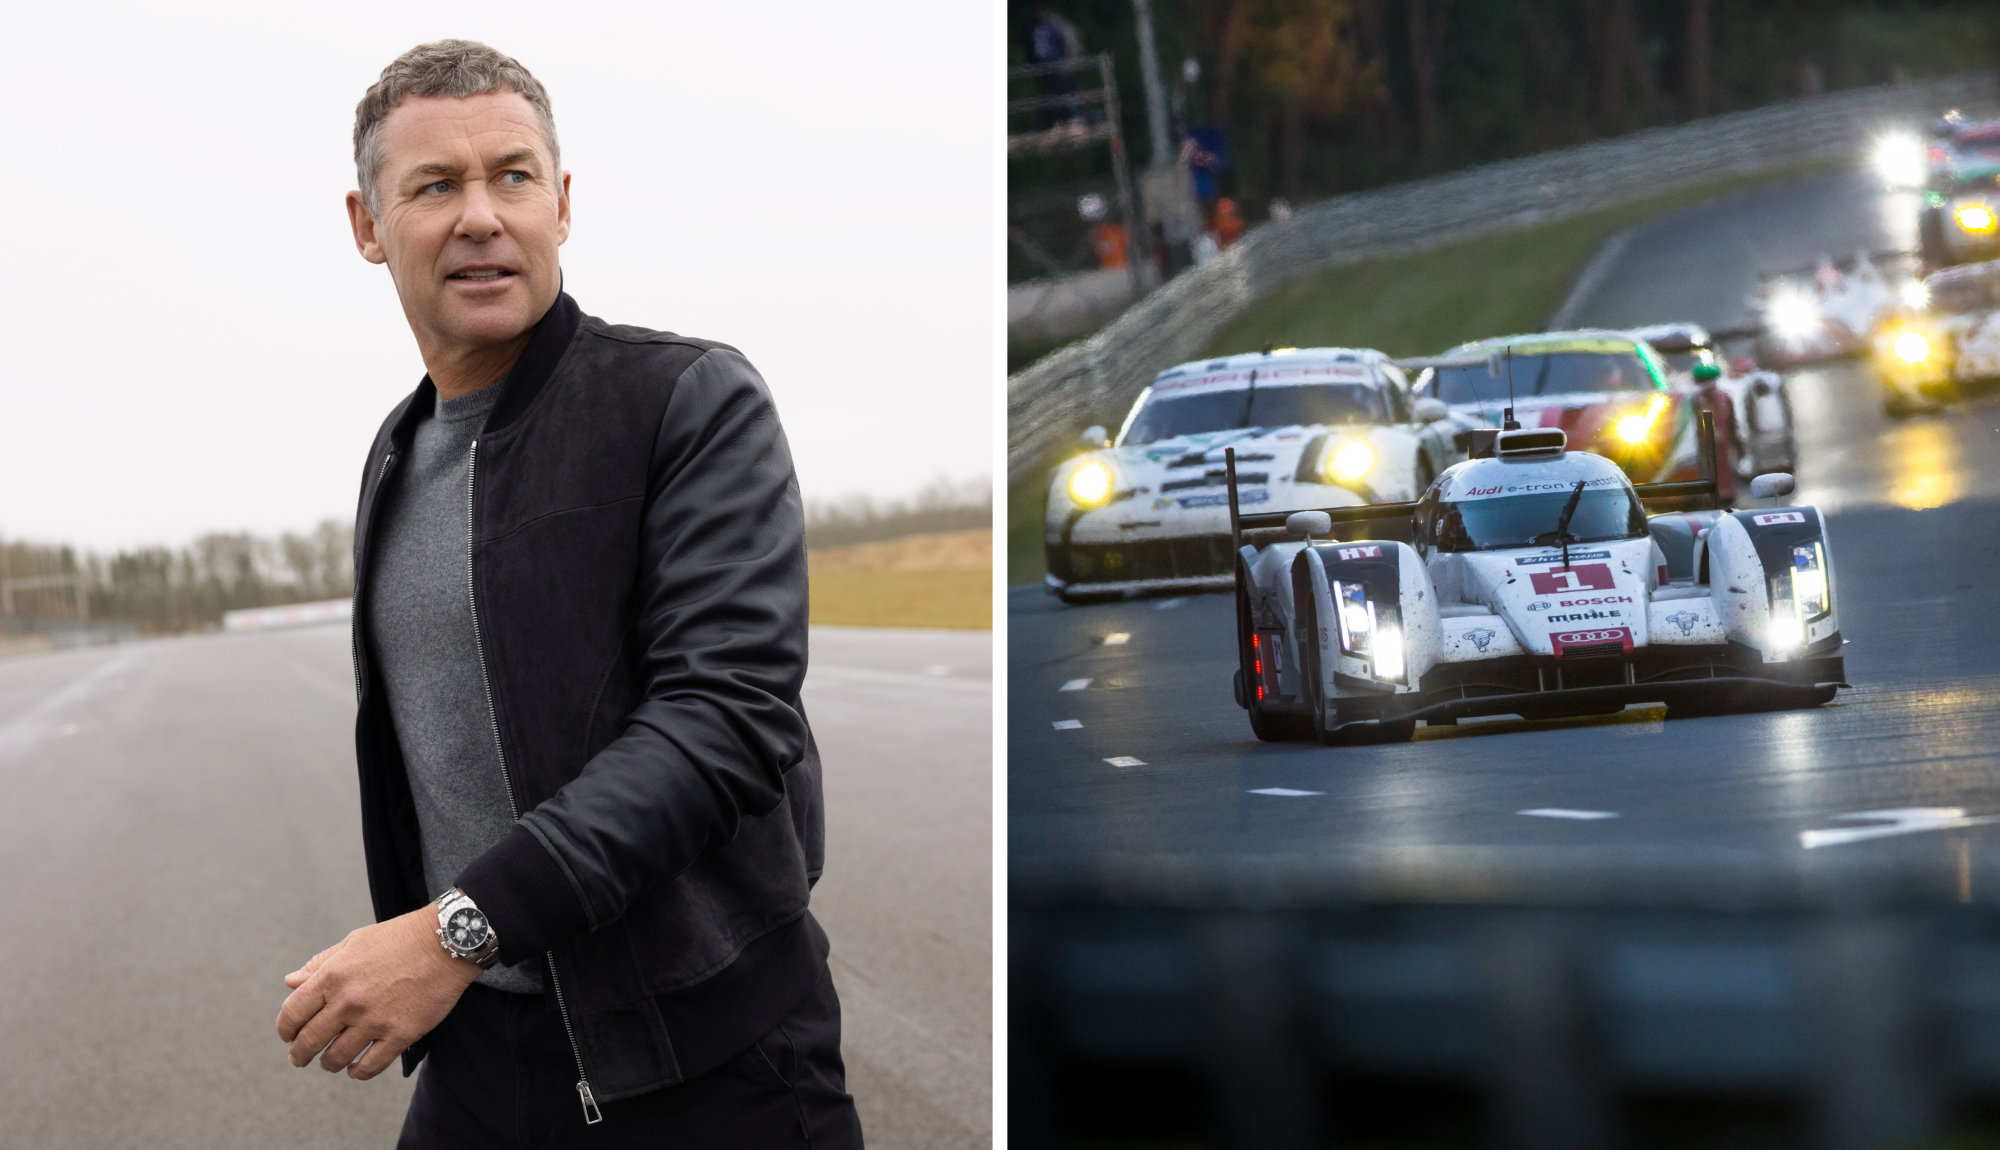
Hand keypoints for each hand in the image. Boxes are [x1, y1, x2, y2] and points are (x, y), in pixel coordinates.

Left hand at [275, 904, 482, 1079]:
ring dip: (329, 1064)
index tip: (288, 1035)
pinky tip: (356, 1069)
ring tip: (330, 1062)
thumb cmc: (398, 938)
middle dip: (299, 1055)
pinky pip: (371, 1066)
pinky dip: (358, 1072)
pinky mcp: (401, 1034)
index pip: (292, 1014)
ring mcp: (375, 1020)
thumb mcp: (353, 942)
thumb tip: (290, 982)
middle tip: (300, 1058)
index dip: (285, 1030)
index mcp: (332, 976)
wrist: (446, 942)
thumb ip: (319, 964)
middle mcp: (349, 1001)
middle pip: (309, 1042)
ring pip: (337, 1058)